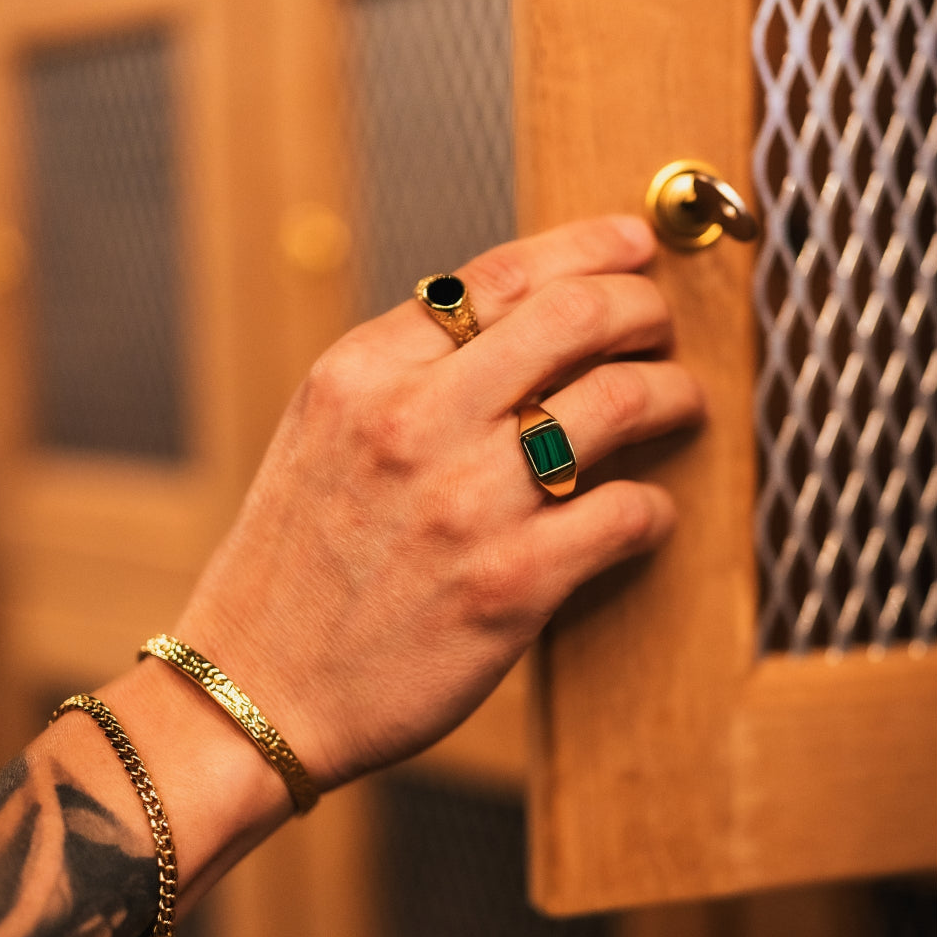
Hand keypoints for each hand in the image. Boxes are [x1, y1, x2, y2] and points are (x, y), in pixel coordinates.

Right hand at [175, 214, 705, 788]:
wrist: (257, 688)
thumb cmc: (291, 566)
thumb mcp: (323, 434)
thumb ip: (407, 373)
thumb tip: (520, 332)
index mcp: (361, 373)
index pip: (499, 275)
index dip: (585, 249)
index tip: (629, 247)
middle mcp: (414, 422)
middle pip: (575, 318)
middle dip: (642, 308)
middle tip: (660, 325)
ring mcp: (466, 503)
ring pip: (619, 404)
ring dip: (671, 395)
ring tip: (678, 404)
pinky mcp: (511, 586)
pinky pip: (626, 514)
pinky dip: (653, 507)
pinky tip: (644, 512)